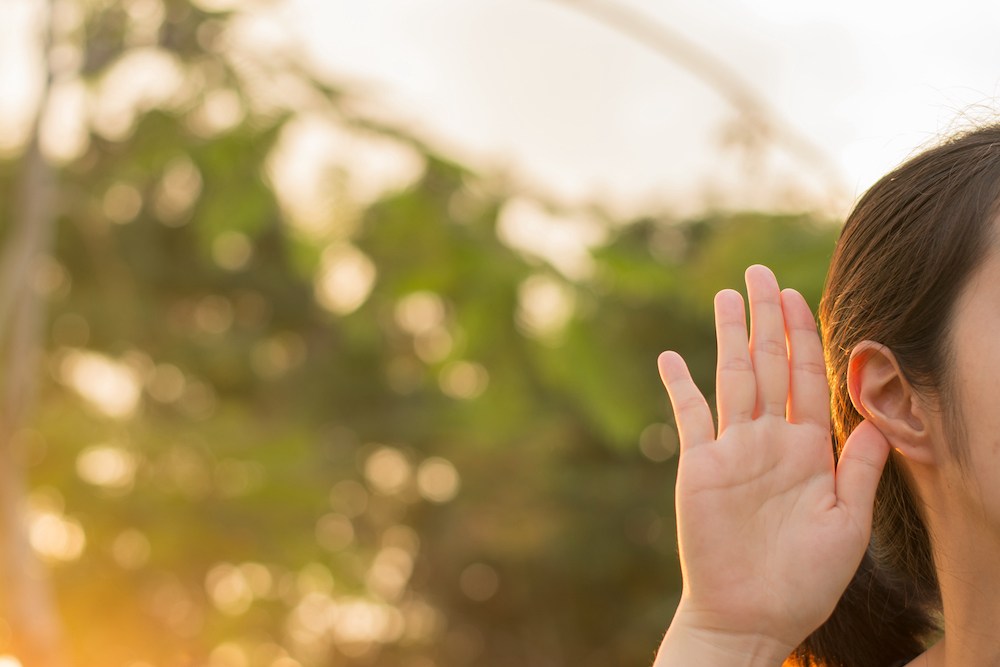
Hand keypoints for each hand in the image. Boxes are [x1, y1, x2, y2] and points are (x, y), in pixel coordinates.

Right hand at [654, 265, 889, 664]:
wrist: (751, 616)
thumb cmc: (804, 580)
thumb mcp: (848, 524)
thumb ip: (860, 470)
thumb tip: (878, 420)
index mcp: (808, 450)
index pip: (807, 379)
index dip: (805, 337)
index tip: (802, 296)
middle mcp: (770, 441)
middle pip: (769, 366)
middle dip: (768, 319)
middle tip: (762, 274)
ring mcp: (732, 450)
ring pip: (731, 378)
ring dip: (730, 336)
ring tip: (728, 295)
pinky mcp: (700, 466)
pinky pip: (688, 417)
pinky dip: (679, 386)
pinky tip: (670, 356)